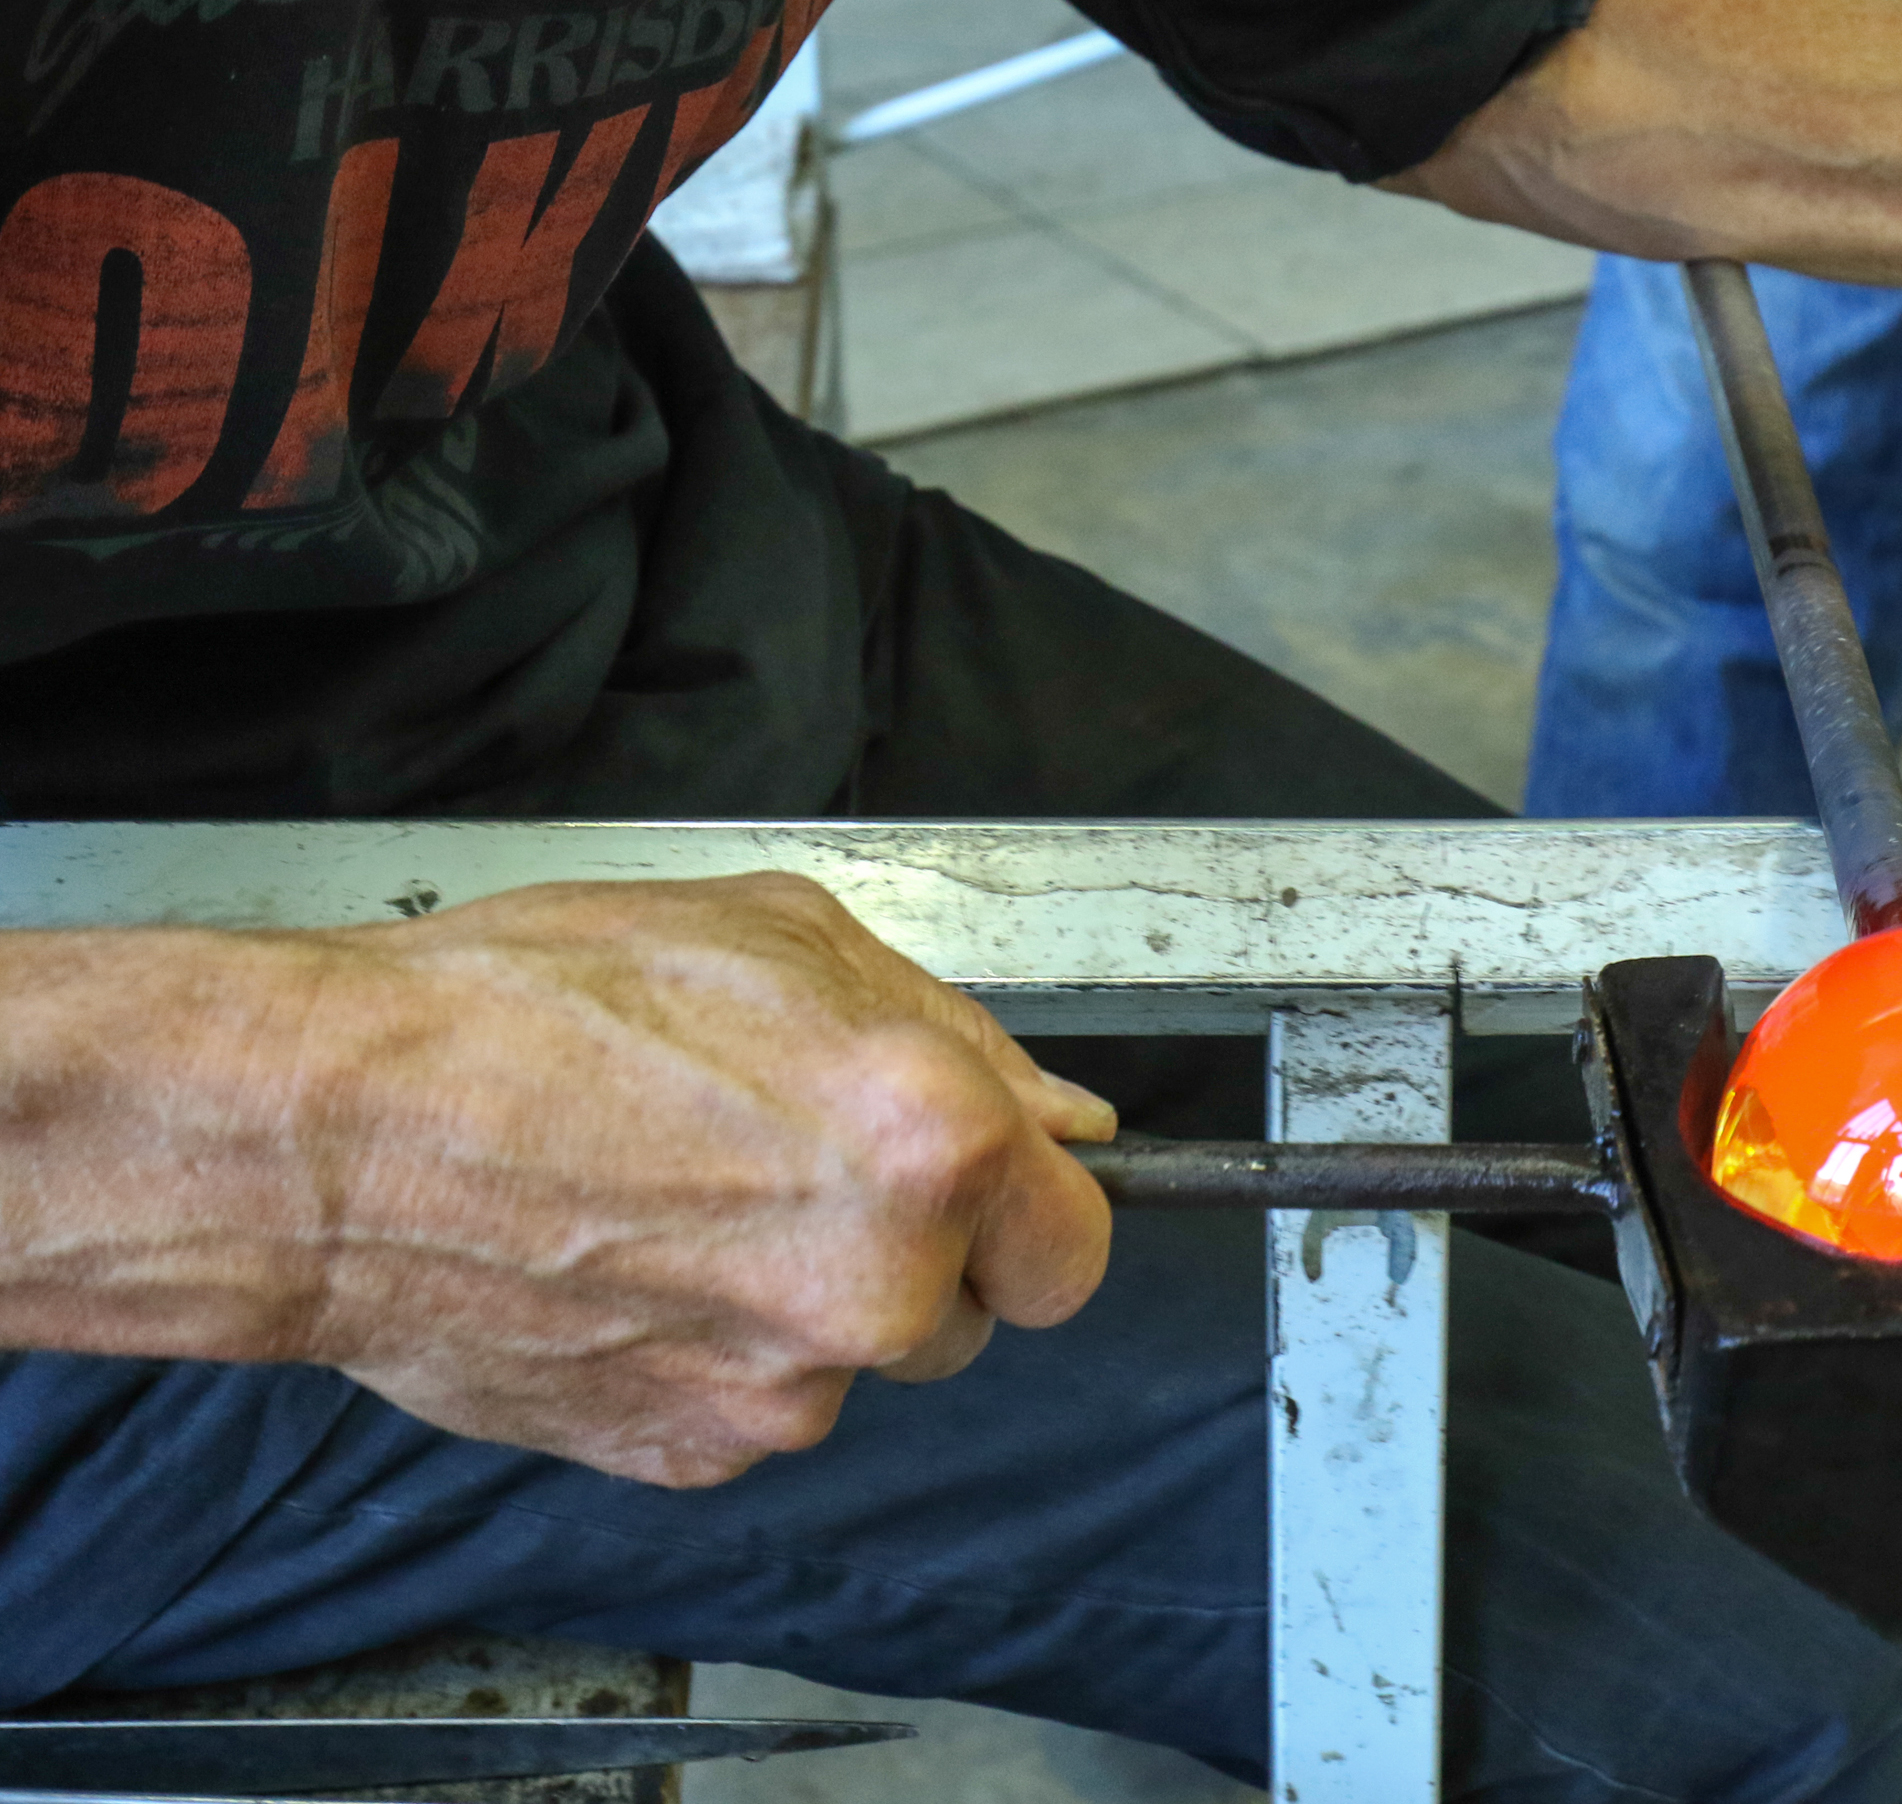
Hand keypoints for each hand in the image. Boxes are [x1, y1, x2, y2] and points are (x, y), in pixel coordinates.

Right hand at [274, 874, 1115, 1485]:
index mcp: (929, 1147)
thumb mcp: (783, 938)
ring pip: (855, 1363)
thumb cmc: (536, 1007)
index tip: (995, 1192)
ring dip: (808, 1303)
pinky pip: (752, 1404)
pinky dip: (714, 1350)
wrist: (334, 1136)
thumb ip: (957, 1040)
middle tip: (790, 1169)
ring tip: (682, 1201)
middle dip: (916, 1251)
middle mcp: (878, 1289)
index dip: (1035, 1211)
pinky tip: (629, 1264)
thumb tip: (1057, 1116)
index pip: (1077, 1242)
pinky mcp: (688, 1453)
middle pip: (971, 1312)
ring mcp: (782, 1391)